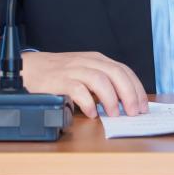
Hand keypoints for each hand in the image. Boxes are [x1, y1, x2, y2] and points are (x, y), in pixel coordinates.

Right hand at [21, 51, 148, 118]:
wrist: (30, 68)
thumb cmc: (60, 74)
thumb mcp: (85, 73)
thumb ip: (103, 83)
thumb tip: (125, 104)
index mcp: (97, 60)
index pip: (123, 70)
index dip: (136, 88)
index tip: (143, 105)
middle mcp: (87, 62)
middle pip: (115, 74)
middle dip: (128, 94)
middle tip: (133, 112)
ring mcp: (73, 70)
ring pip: (99, 80)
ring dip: (111, 99)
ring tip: (114, 115)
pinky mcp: (59, 80)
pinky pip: (78, 89)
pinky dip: (88, 102)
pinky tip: (92, 113)